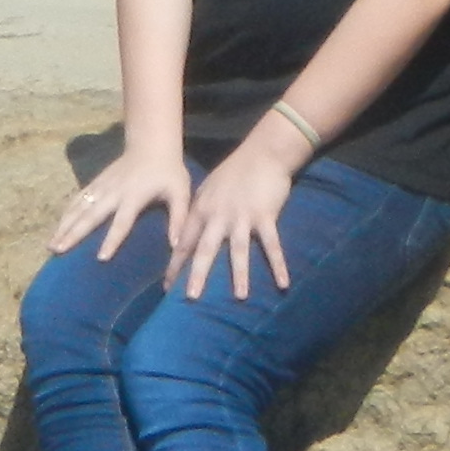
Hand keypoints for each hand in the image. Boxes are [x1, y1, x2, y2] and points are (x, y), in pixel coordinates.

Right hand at [48, 142, 192, 268]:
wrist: (151, 144)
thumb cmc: (168, 172)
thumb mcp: (180, 193)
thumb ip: (179, 218)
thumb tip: (178, 246)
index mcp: (134, 196)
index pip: (121, 222)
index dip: (112, 240)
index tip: (101, 258)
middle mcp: (113, 192)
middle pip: (90, 215)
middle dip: (73, 233)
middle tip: (58, 249)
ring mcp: (101, 186)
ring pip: (79, 207)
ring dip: (64, 225)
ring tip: (51, 244)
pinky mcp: (96, 183)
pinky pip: (77, 199)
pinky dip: (66, 213)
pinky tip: (57, 227)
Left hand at [173, 136, 303, 302]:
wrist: (263, 152)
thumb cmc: (234, 171)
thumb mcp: (208, 189)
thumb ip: (198, 210)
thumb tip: (186, 233)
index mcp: (202, 209)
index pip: (185, 241)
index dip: (175, 264)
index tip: (166, 286)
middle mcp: (219, 215)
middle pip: (206, 248)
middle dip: (198, 274)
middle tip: (191, 298)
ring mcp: (242, 216)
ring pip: (238, 250)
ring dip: (240, 274)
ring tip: (241, 297)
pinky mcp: (265, 216)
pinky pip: (272, 245)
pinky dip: (278, 264)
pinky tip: (283, 283)